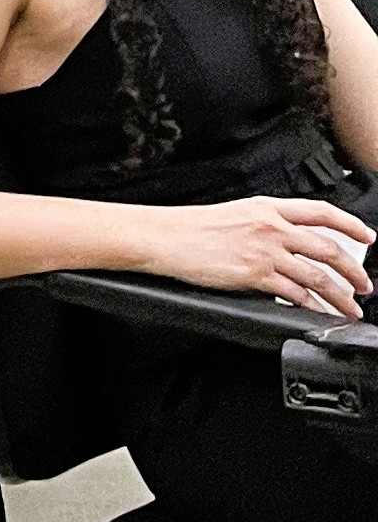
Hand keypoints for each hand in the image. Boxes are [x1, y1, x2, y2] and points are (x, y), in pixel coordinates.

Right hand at [141, 198, 373, 319]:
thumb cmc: (190, 227)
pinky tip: (318, 312)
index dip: (351, 224)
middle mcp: (271, 227)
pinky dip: (312, 306)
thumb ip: (266, 225)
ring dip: (340, 295)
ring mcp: (265, 252)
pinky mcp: (254, 275)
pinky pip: (295, 294)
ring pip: (318, 276)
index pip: (322, 212)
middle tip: (363, 285)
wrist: (164, 237)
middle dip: (354, 271)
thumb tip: (292, 244)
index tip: (367, 237)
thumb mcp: (235, 213)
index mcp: (267, 208)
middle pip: (328, 248)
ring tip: (349, 308)